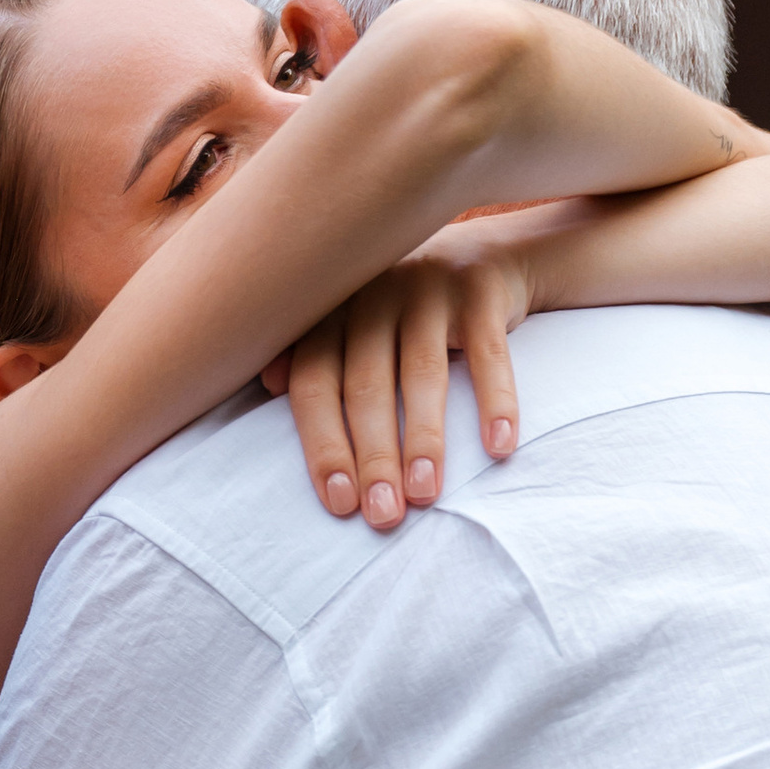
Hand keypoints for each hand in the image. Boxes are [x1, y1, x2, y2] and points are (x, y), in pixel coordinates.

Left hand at [265, 240, 532, 526]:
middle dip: (372, 457)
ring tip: (425, 495)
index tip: (340, 504)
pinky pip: (489, 354)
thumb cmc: (403, 310)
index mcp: (333, 313)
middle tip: (382, 516)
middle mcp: (373, 297)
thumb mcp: (354, 323)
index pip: (315, 384)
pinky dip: (495, 401)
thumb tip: (271, 386)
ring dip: (423, 439)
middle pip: (365, 386)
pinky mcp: (481, 291)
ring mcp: (428, 289)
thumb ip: (312, 353)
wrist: (487, 253)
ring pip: (421, 374)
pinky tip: (499, 447)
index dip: (324, 445)